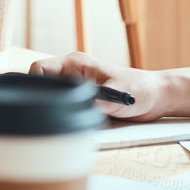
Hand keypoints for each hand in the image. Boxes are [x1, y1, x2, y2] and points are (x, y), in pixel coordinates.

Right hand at [27, 52, 176, 121]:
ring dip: (55, 109)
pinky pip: (65, 106)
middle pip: (41, 85)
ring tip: (61, 122)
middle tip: (49, 117)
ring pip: (52, 98)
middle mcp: (72, 73)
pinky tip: (71, 124)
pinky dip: (65, 115)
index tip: (40, 103)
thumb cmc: (140, 89)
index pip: (39, 69)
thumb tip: (72, 111)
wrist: (157, 96)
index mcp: (75, 64)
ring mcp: (76, 86)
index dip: (33, 84)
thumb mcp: (115, 97)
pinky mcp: (82, 99)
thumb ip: (93, 103)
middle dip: (42, 101)